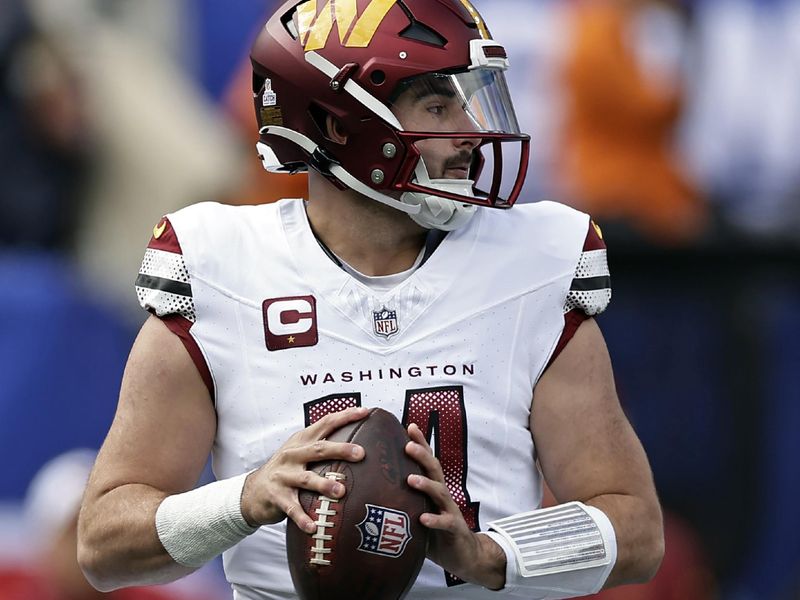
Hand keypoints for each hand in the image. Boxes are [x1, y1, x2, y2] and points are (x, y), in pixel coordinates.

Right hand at [240, 406, 367, 532]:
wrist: (252, 491)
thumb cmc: (285, 470)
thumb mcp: (300, 452)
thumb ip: (322, 445)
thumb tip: (357, 443)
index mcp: (302, 441)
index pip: (325, 423)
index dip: (345, 416)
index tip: (364, 412)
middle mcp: (292, 455)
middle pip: (319, 449)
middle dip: (340, 449)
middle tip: (360, 453)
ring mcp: (283, 476)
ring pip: (306, 478)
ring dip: (324, 484)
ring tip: (341, 491)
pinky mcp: (276, 497)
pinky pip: (292, 508)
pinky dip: (302, 518)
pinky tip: (313, 526)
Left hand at [405, 423, 505, 589]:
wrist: (464, 554)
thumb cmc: (435, 531)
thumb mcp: (418, 511)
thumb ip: (402, 501)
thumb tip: (371, 491)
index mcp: (433, 488)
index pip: (427, 461)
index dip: (421, 443)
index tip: (409, 426)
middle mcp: (442, 495)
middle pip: (433, 469)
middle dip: (422, 455)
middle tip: (408, 445)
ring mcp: (449, 510)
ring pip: (439, 492)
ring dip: (425, 484)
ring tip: (410, 479)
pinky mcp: (454, 529)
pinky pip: (445, 522)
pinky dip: (434, 520)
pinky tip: (423, 518)